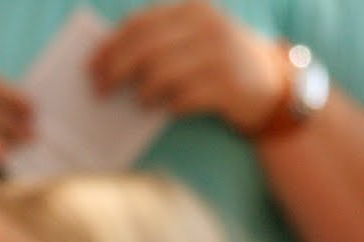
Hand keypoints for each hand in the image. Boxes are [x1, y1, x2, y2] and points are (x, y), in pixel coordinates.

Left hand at [91, 0, 286, 133]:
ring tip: (140, 101)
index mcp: (192, 10)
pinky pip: (182, 98)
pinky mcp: (227, 86)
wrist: (273, 85)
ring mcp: (219, 56)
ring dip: (142, 92)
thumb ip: (159, 40)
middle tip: (100, 91)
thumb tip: (106, 59)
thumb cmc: (218, 63)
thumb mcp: (194, 38)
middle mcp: (207, 27)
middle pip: (144, 49)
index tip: (90, 68)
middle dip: (115, 71)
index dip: (109, 47)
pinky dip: (167, 106)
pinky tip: (165, 109)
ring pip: (160, 74)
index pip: (139, 24)